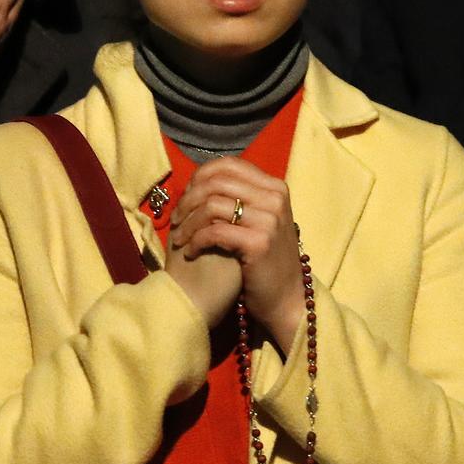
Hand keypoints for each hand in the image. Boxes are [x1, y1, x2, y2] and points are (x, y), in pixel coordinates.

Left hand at [170, 157, 304, 351]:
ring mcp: (270, 220)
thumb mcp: (260, 220)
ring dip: (188, 223)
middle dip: (188, 200)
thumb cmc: (265, 260)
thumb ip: (240, 198)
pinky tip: (189, 252)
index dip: (200, 177)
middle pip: (216, 183)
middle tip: (176, 220)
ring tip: (179, 238)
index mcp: (275, 187)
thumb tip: (200, 180)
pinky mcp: (259, 243)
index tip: (186, 197)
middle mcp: (275, 198)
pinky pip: (214, 231)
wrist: (286, 299)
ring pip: (212, 205)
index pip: (229, 164)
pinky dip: (195, 241)